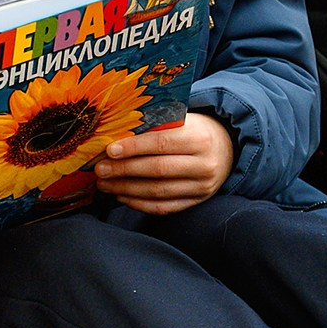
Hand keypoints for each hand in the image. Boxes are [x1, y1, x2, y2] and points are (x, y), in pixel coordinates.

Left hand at [94, 113, 233, 214]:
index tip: (109, 150)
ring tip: (105, 184)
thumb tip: (116, 136)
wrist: (226, 148)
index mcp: (199, 137)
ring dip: (126, 189)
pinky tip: (122, 196)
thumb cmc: (194, 130)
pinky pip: (165, 207)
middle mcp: (204, 164)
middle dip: (124, 170)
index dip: (133, 148)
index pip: (161, 143)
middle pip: (158, 170)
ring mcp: (202, 186)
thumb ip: (156, 126)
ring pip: (159, 192)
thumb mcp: (182, 120)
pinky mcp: (197, 201)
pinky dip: (140, 204)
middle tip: (100, 170)